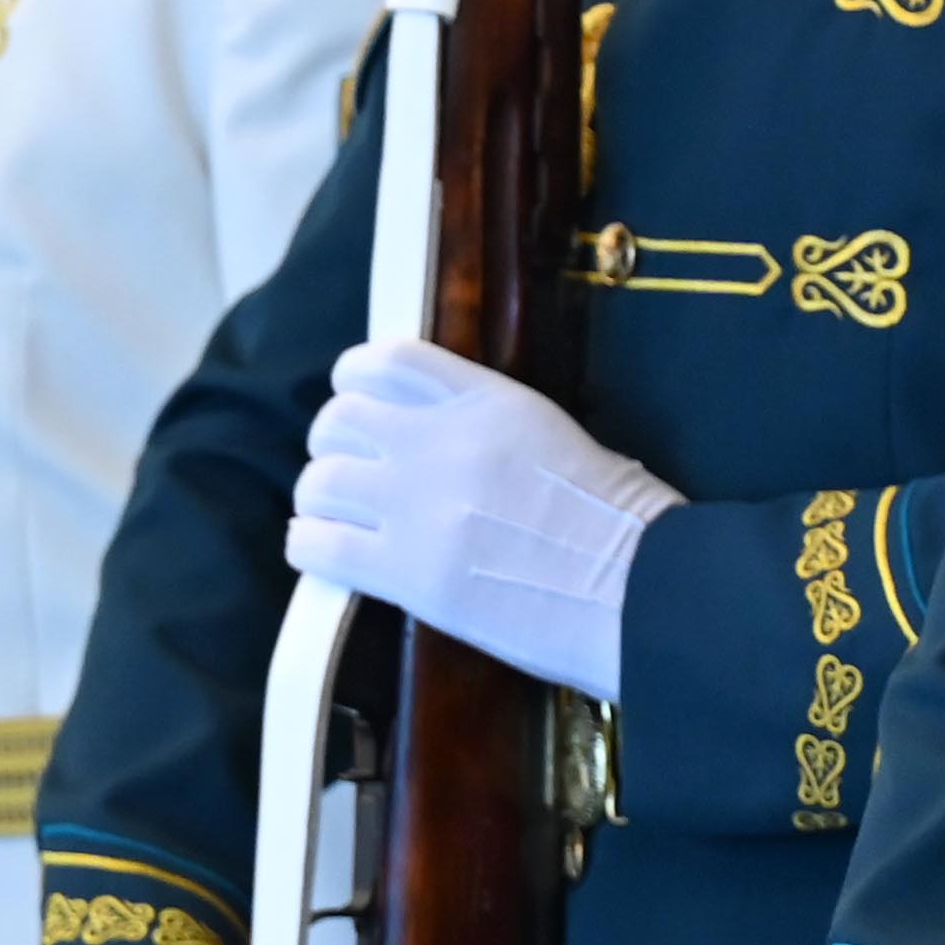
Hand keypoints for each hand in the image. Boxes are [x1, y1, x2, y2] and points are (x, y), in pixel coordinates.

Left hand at [283, 342, 679, 704]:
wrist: (633, 584)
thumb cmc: (616, 519)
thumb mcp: (551, 434)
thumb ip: (485, 425)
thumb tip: (433, 435)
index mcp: (487, 401)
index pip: (387, 361)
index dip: (356, 379)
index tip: (361, 401)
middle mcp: (441, 442)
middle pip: (337, 418)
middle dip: (335, 444)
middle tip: (353, 472)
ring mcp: (418, 507)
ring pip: (318, 480)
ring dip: (322, 498)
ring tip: (340, 518)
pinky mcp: (405, 572)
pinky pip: (315, 544)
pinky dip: (311, 545)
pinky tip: (330, 552)